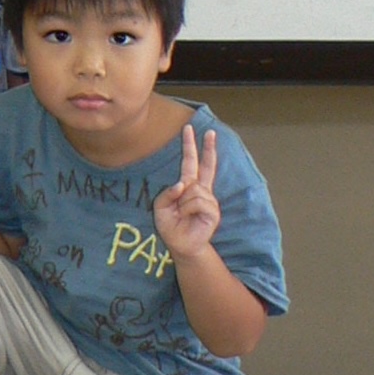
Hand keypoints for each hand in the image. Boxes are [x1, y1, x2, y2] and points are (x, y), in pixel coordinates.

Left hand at [153, 125, 222, 260]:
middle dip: (208, 148)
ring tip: (182, 214)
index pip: (191, 162)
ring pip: (193, 189)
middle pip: (205, 165)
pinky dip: (188, 208)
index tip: (189, 128)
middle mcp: (201, 190)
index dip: (191, 146)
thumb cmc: (171, 225)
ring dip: (183, 202)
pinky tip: (190, 217)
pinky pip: (198, 201)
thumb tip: (183, 184)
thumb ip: (167, 193)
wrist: (181, 245)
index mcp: (188, 186)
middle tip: (211, 131)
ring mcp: (209, 200)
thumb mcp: (160, 207)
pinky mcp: (213, 212)